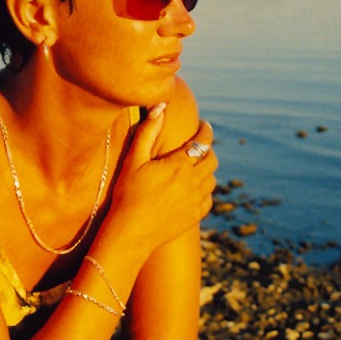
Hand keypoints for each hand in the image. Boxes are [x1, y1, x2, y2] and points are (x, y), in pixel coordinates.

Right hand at [109, 103, 217, 249]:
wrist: (131, 233)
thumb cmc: (128, 193)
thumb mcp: (134, 159)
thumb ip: (148, 131)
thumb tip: (160, 106)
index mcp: (180, 165)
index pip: (203, 141)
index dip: (206, 131)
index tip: (205, 125)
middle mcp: (193, 182)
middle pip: (212, 160)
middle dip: (208, 150)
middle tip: (199, 146)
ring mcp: (196, 201)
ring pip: (212, 179)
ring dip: (206, 170)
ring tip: (196, 166)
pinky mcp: (195, 216)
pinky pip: (209, 199)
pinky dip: (205, 190)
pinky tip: (194, 189)